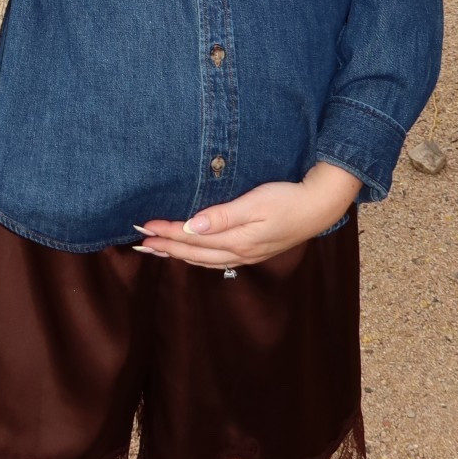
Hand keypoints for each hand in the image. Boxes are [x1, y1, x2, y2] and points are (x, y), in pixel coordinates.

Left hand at [133, 164, 361, 268]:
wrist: (318, 207)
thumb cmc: (287, 199)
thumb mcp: (255, 203)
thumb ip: (222, 216)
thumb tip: (191, 227)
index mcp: (235, 240)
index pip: (190, 238)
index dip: (165, 233)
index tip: (143, 227)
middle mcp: (237, 252)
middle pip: (192, 253)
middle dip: (164, 247)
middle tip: (138, 242)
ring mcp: (245, 254)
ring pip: (202, 259)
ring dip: (177, 254)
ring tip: (156, 250)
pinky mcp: (252, 251)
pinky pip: (215, 259)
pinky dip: (196, 258)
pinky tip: (190, 255)